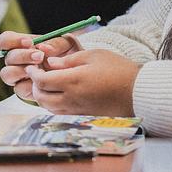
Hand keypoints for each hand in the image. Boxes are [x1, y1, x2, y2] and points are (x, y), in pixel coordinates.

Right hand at [0, 30, 81, 99]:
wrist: (78, 75)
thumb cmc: (69, 56)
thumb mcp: (67, 44)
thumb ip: (55, 43)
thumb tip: (43, 47)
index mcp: (22, 46)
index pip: (5, 41)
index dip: (12, 41)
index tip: (29, 42)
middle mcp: (17, 61)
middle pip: (7, 58)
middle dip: (22, 56)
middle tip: (39, 56)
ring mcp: (19, 77)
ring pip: (7, 74)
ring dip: (21, 70)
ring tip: (39, 69)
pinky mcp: (24, 91)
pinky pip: (19, 88)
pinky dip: (29, 85)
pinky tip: (42, 82)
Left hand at [24, 49, 138, 115]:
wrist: (138, 92)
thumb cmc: (118, 70)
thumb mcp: (94, 55)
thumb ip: (69, 60)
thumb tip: (51, 63)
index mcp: (72, 81)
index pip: (42, 81)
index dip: (33, 73)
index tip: (33, 66)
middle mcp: (71, 99)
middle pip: (41, 97)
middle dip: (35, 85)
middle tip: (37, 75)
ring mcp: (77, 110)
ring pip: (48, 108)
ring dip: (42, 96)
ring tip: (46, 85)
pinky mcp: (83, 116)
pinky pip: (60, 113)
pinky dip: (53, 104)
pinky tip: (59, 95)